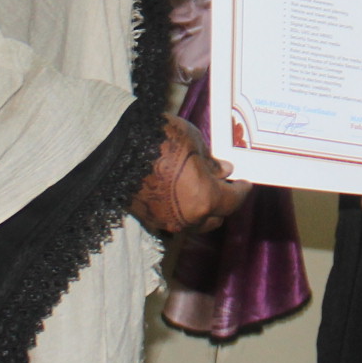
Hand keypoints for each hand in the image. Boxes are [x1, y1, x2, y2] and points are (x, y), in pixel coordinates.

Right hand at [130, 114, 247, 235]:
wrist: (117, 147)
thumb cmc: (161, 140)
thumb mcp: (195, 143)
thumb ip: (212, 162)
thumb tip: (224, 171)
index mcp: (205, 199)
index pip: (232, 201)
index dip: (241, 191)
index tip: (244, 184)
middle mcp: (188, 218)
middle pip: (215, 218)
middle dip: (222, 203)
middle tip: (224, 186)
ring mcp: (166, 221)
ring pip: (193, 222)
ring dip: (201, 209)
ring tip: (201, 189)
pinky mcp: (148, 219)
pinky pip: (173, 219)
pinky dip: (182, 210)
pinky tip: (179, 193)